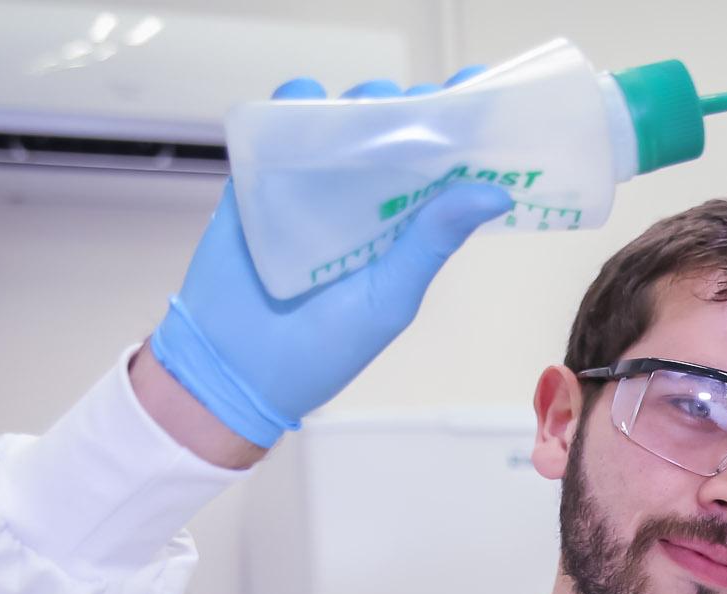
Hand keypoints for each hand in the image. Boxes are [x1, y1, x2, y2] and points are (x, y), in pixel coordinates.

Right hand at [148, 72, 510, 447]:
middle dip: (410, 109)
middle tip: (421, 104)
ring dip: (357, 103)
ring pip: (340, 122)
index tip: (479, 94)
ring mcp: (312, 186)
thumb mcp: (388, 297)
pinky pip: (278, 129)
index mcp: (403, 227)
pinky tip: (305, 99)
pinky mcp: (261, 179)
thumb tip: (494, 192)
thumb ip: (432, 241)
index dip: (460, 131)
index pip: (440, 169)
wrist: (233, 367)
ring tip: (372, 105)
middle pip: (392, 134)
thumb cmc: (322, 348)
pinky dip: (290, 105)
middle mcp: (364, 200)